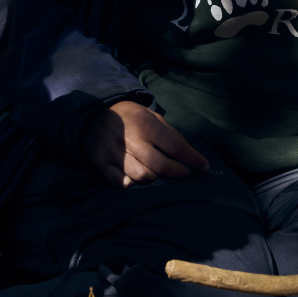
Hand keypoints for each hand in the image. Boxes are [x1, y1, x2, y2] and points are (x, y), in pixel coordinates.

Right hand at [81, 100, 209, 187]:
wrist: (94, 113)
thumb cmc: (130, 116)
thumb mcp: (151, 115)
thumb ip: (170, 133)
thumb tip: (190, 154)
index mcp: (145, 124)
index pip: (175, 147)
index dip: (192, 159)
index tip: (204, 167)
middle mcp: (130, 140)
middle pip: (161, 166)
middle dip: (179, 172)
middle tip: (187, 173)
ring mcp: (114, 153)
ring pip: (142, 177)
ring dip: (157, 178)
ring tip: (162, 173)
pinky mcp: (102, 164)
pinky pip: (123, 183)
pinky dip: (134, 183)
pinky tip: (140, 177)